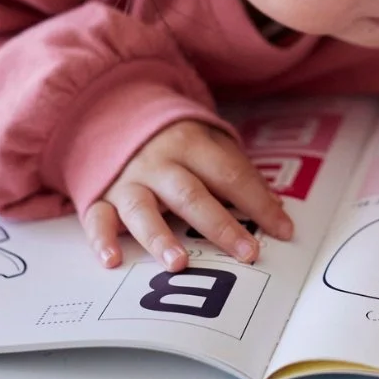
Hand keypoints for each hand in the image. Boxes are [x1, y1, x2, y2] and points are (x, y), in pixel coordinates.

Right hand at [81, 120, 293, 271]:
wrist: (118, 114)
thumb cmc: (176, 142)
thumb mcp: (210, 144)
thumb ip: (238, 173)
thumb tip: (276, 210)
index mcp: (192, 144)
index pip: (231, 174)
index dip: (259, 203)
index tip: (282, 231)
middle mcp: (158, 162)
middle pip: (191, 194)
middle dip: (220, 226)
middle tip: (246, 254)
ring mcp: (127, 181)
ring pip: (142, 209)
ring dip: (159, 236)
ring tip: (179, 263)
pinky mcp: (100, 198)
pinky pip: (96, 220)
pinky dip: (101, 241)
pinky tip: (112, 261)